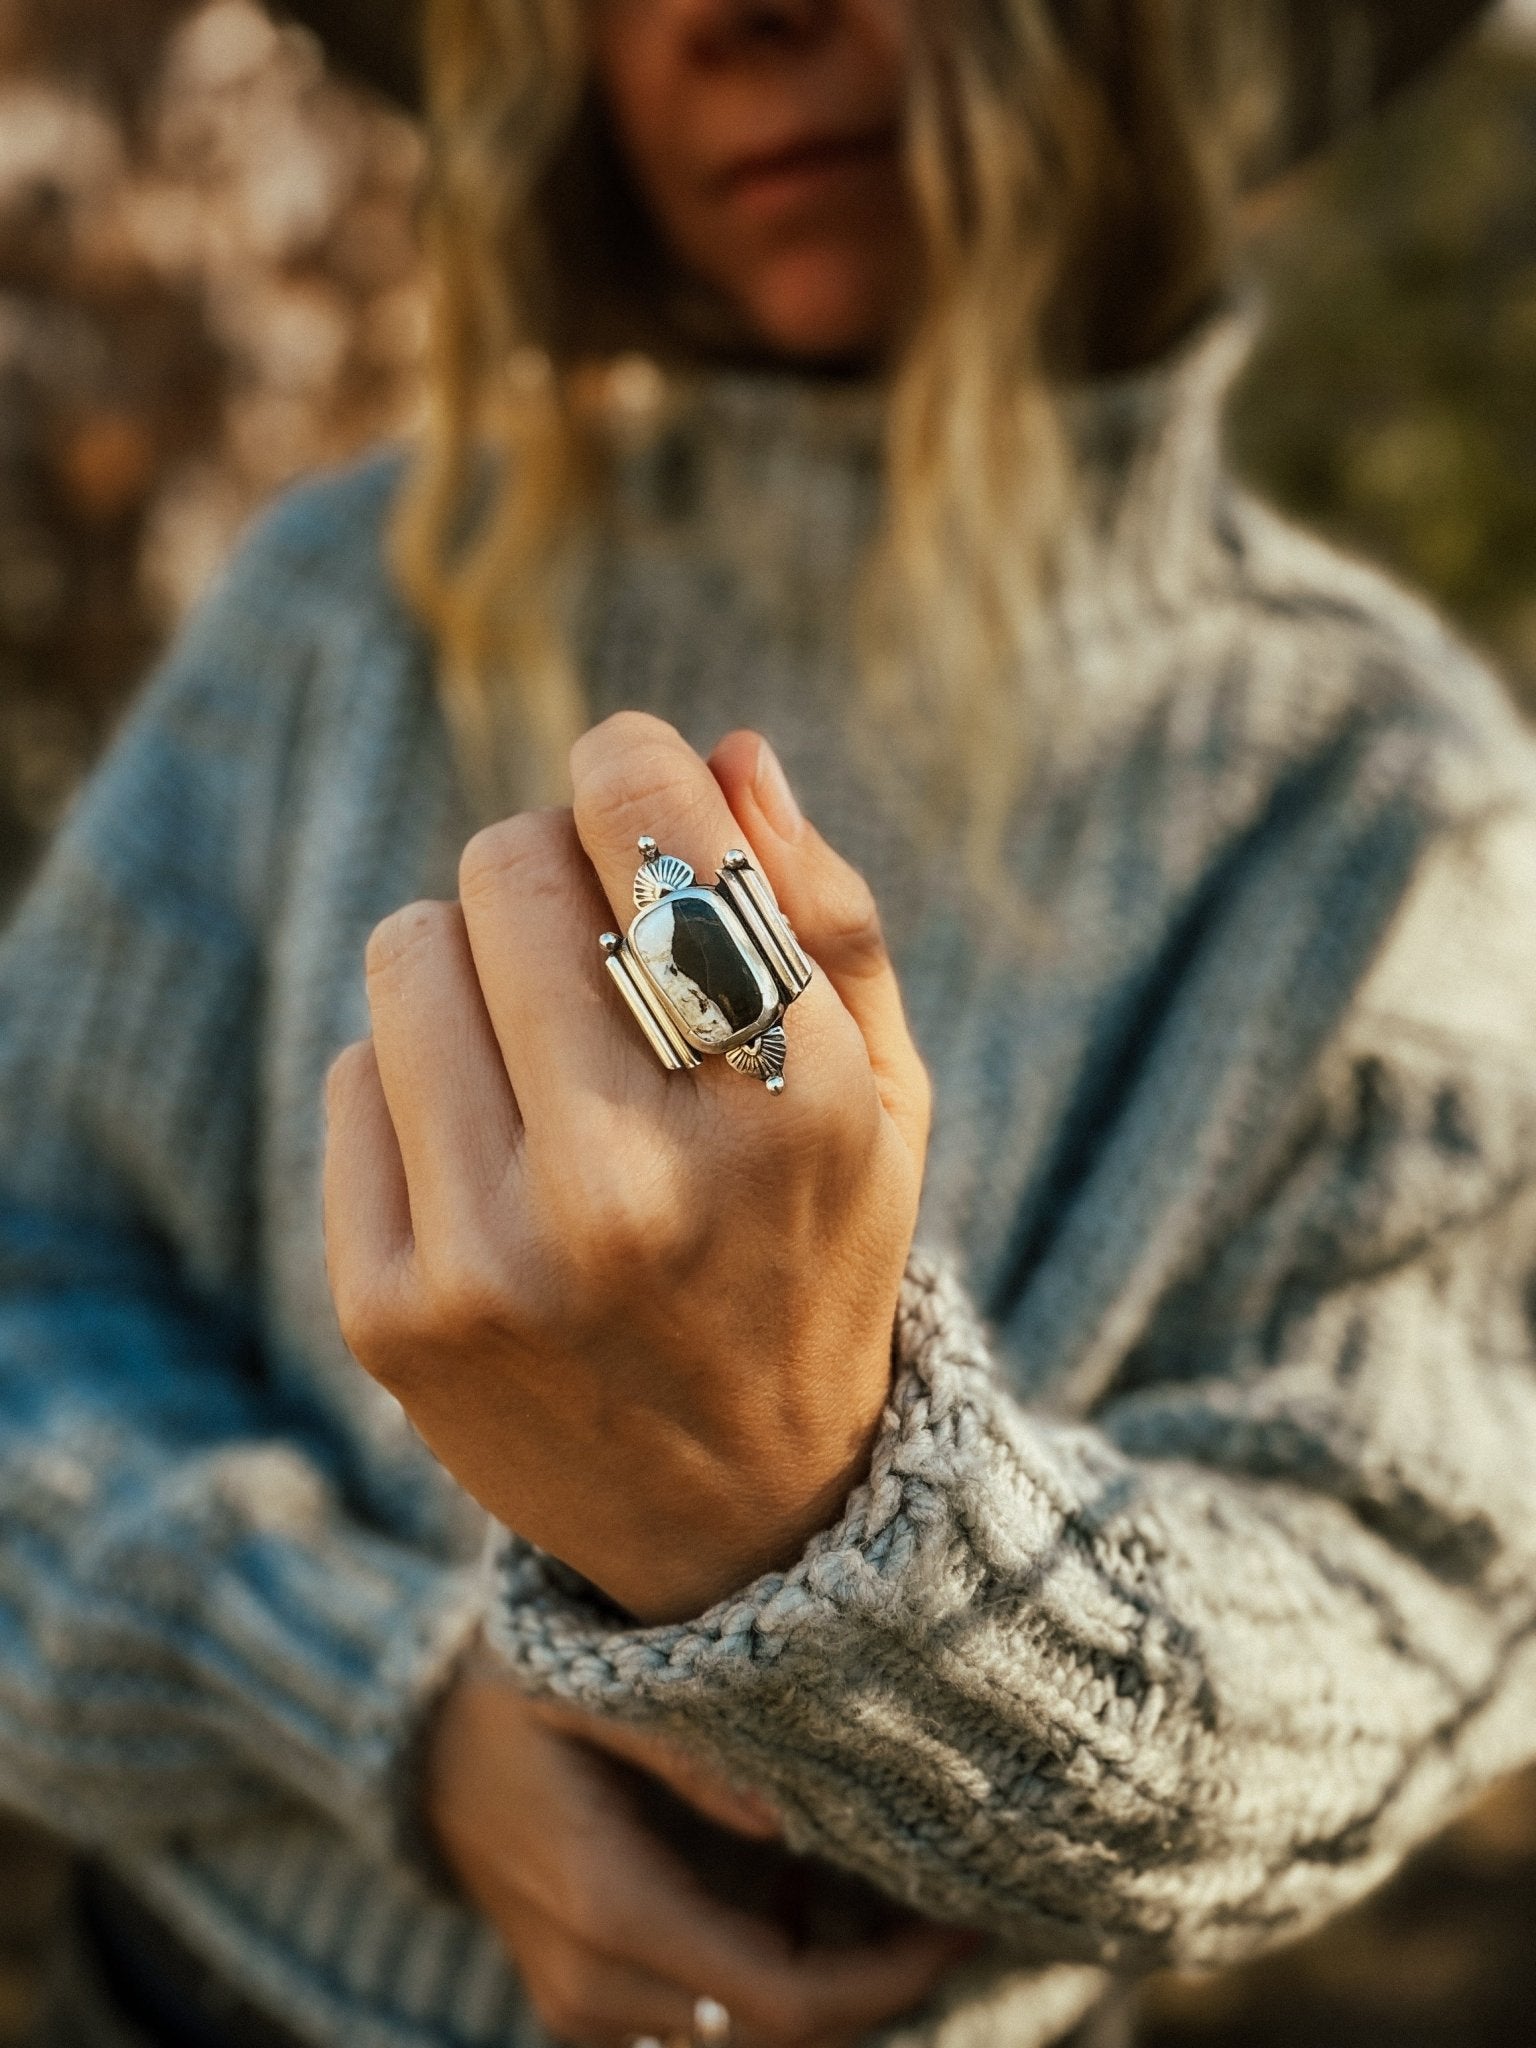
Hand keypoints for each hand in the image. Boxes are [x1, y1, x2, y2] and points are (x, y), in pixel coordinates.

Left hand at [324, 716, 929, 1620]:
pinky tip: (493, 1157)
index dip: (630, 766)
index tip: (633, 781)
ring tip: (541, 1049)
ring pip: (409, 948)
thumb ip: (825, 911)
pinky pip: (355, 1071)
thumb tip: (723, 748)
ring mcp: (497, 1260)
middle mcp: (637, 1189)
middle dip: (551, 867)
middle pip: (506, 866)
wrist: (740, 1518)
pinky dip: (420, 1079)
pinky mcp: (390, 1315)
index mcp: (795, 1113)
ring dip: (473, 962)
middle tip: (594, 941)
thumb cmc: (816, 1255)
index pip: (652, 831)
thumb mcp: (885, 1096)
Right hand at [427, 1651, 972, 2047]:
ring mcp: (588, 2007)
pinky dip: (774, 1978)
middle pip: (778, 2034)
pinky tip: (805, 1888)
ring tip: (892, 1884)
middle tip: (952, 1897)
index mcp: (610, 1910)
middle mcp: (598, 1986)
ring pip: (747, 2037)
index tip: (962, 1918)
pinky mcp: (589, 2002)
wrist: (413, 1752)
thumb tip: (792, 1814)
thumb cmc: (507, 1696)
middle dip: (878, 1982)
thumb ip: (683, 1745)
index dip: (888, 1979)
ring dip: (831, 1982)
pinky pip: (706, 2022)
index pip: (783, 2000)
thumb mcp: (585, 1686)